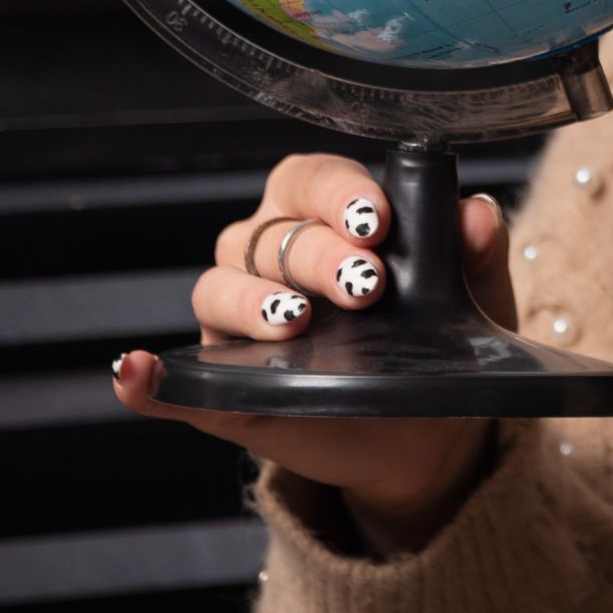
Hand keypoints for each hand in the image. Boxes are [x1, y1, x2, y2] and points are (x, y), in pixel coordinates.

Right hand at [109, 152, 517, 552]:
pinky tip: (134, 373)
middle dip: (317, 254)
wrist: (433, 433)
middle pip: (269, 236)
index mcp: (323, 217)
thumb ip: (477, 253)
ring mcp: (238, 326)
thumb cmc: (446, 343)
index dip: (339, 191)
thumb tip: (477, 210)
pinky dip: (147, 378)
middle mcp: (269, 260)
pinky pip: (173, 384)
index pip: (310, 180)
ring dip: (251, 301)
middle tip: (365, 286)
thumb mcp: (475, 299)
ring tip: (295, 324)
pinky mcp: (223, 391)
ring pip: (217, 288)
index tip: (378, 219)